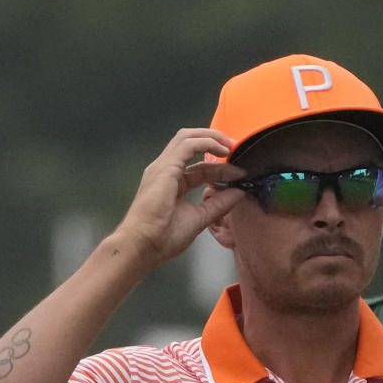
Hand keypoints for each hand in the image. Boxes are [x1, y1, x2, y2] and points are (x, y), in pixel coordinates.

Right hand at [115, 128, 244, 267]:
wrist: (142, 245)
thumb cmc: (162, 238)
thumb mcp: (200, 218)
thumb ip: (219, 205)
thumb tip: (239, 193)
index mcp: (173, 184)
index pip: (201, 168)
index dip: (222, 169)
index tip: (240, 174)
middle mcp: (167, 172)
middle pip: (192, 146)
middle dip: (215, 142)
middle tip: (237, 148)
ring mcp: (164, 167)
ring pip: (187, 138)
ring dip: (212, 137)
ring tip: (231, 144)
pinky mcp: (165, 167)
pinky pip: (188, 145)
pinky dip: (207, 142)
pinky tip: (222, 149)